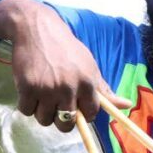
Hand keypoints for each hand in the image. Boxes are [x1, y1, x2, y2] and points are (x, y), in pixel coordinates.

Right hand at [0, 0, 130, 131]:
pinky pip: (26, 111)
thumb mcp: (89, 65)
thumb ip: (104, 90)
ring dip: (42, 111)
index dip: (83, 114)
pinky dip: (27, 104)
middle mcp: (68, 87)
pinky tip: (31, 89)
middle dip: (62, 120)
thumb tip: (126, 105)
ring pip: (44, 120)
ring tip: (42, 94)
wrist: (36, 27)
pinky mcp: (27, 88)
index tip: (76, 106)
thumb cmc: (66, 49)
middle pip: (66, 125)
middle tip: (56, 104)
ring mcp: (46, 89)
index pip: (90, 115)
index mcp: (87, 82)